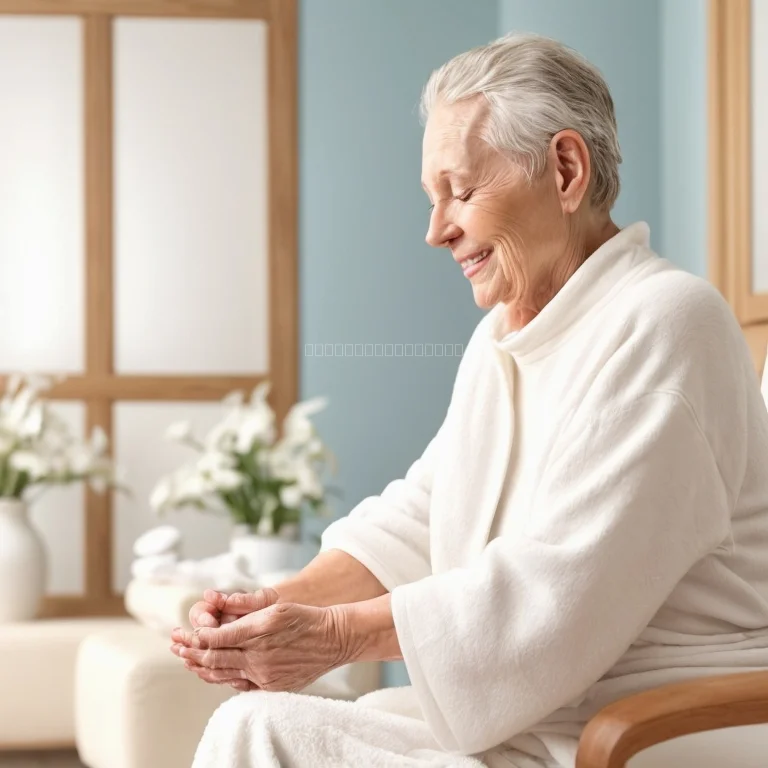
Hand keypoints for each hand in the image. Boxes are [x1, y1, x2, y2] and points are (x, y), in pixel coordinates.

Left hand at [170, 595, 348, 693]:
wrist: (333, 639)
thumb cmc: (304, 617)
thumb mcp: (275, 604)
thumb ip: (243, 606)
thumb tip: (213, 602)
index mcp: (258, 631)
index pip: (216, 638)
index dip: (196, 636)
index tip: (184, 632)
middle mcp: (258, 656)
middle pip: (214, 658)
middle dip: (191, 652)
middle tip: (175, 645)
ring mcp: (264, 674)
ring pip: (223, 674)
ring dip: (201, 667)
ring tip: (187, 660)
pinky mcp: (271, 686)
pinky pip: (240, 684)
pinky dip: (222, 678)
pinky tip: (213, 671)